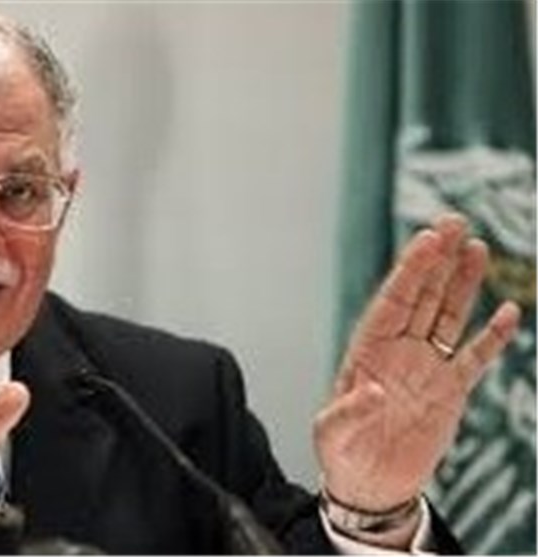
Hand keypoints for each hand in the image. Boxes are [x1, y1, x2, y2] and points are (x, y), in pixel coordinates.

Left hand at [315, 213, 519, 514]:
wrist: (370, 486)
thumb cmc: (342, 455)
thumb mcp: (333, 434)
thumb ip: (350, 411)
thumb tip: (374, 391)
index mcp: (367, 350)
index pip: (393, 301)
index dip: (410, 270)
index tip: (427, 240)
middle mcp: (399, 350)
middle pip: (423, 296)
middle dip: (437, 260)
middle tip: (454, 222)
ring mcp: (427, 367)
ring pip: (449, 315)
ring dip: (462, 283)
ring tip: (475, 247)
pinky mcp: (451, 391)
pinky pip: (475, 357)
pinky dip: (492, 336)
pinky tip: (508, 311)